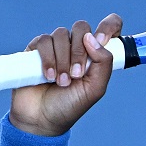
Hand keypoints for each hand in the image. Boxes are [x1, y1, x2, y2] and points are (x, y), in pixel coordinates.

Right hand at [9, 13, 123, 137]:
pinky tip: (48, 75)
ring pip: (61, 34)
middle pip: (81, 27)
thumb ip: (103, 63)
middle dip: (79, 51)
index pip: (109, 27)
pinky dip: (48, 58)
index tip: (102, 39)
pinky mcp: (37, 49)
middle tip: (76, 74)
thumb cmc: (70, 106)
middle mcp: (76, 47)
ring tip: (61, 82)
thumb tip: (92, 38)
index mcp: (95, 55)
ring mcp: (56, 47)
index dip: (109, 26)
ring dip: (63, 59)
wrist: (42, 118)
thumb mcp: (95, 89)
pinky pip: (44, 40)